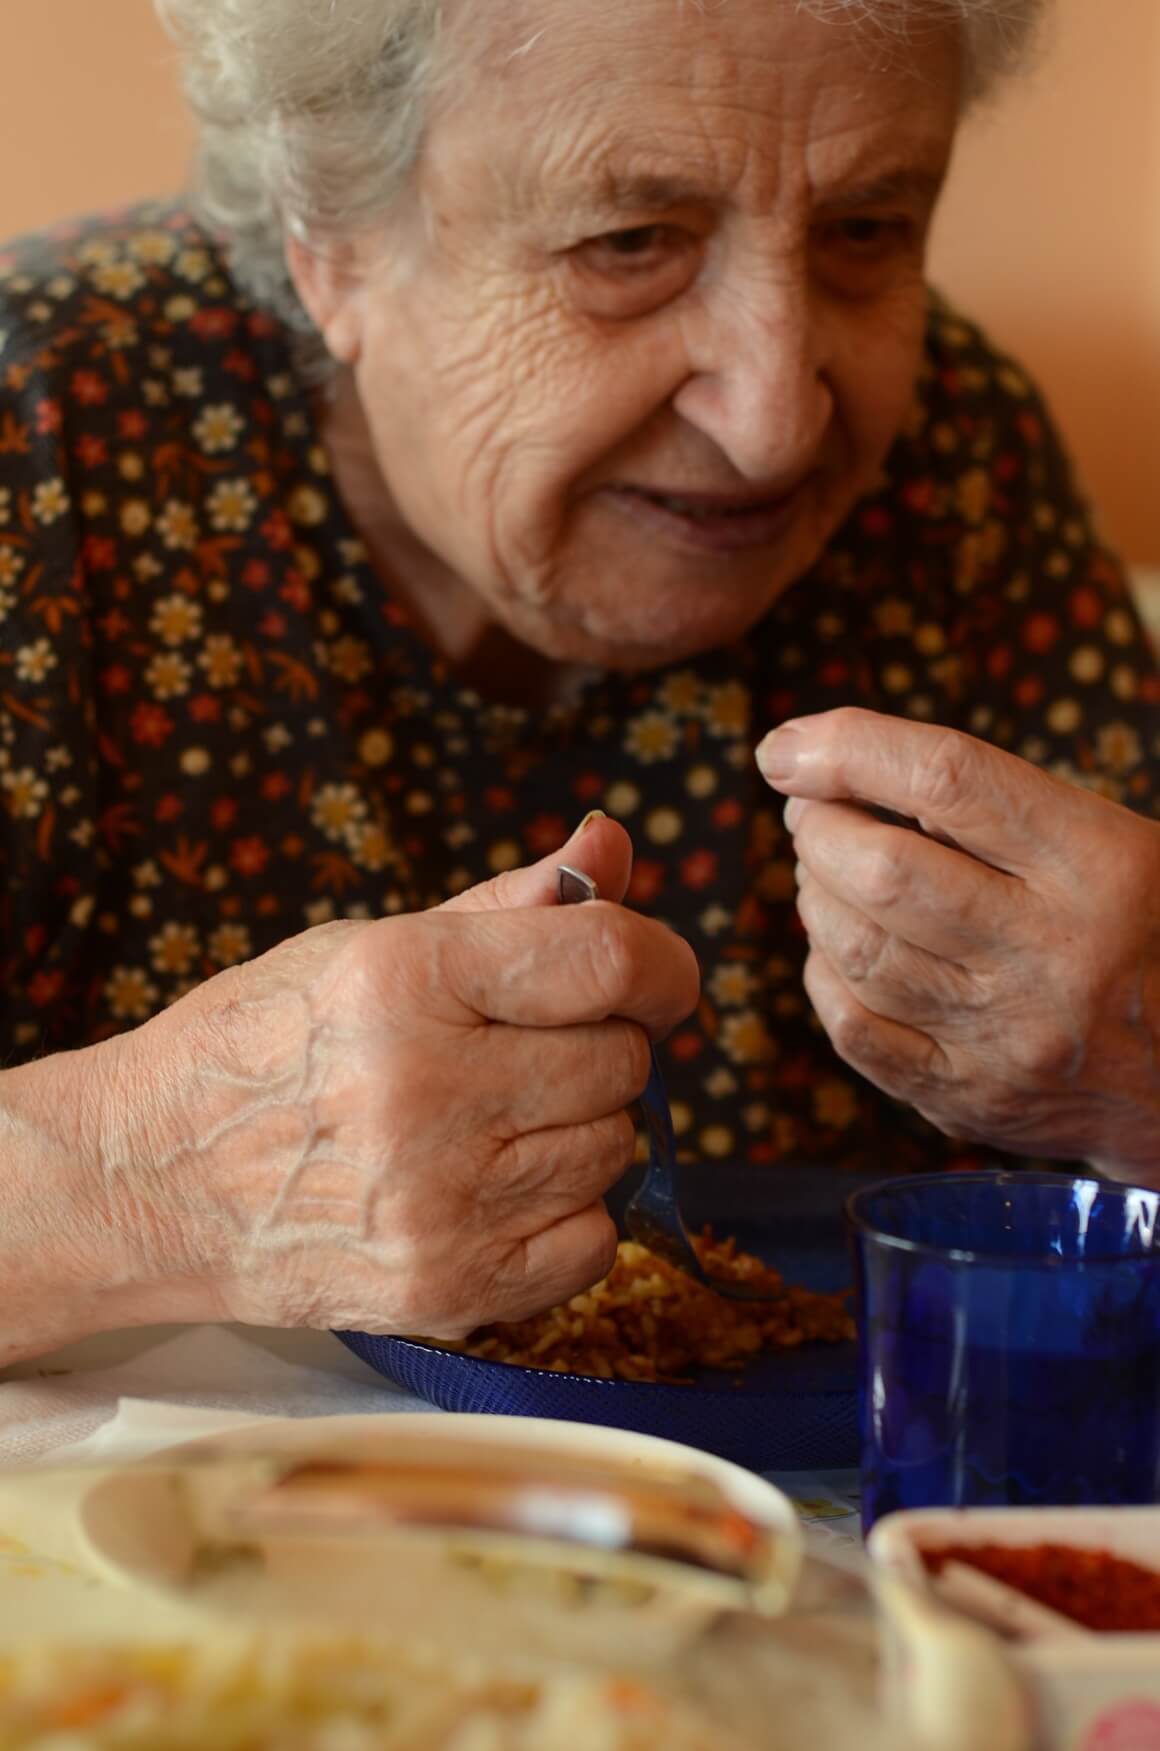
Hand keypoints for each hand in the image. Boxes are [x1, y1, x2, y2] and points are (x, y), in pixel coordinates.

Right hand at [97, 815, 698, 1337]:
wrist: (150, 1182)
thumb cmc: (265, 1044)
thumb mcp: (370, 946)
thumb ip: (509, 903)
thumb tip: (614, 845)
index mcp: (405, 979)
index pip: (609, 960)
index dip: (662, 964)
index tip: (655, 978)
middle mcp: (425, 1092)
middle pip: (622, 1061)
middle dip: (595, 1046)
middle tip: (520, 1052)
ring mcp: (439, 1203)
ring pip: (615, 1148)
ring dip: (576, 1127)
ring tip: (488, 1120)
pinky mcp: (448, 1288)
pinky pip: (594, 1241)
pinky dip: (565, 1213)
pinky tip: (492, 1188)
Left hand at [757, 708, 1159, 1181]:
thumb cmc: (1153, 929)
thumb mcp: (1120, 842)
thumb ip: (1004, 806)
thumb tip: (850, 765)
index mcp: (1100, 863)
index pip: (948, 779)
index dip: (849, 749)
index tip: (788, 747)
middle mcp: (1054, 952)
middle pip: (882, 873)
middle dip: (818, 828)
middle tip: (813, 812)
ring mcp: (1008, 1037)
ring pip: (857, 950)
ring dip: (814, 895)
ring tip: (825, 871)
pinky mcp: (972, 1099)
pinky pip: (854, 1030)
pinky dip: (824, 974)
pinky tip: (836, 948)